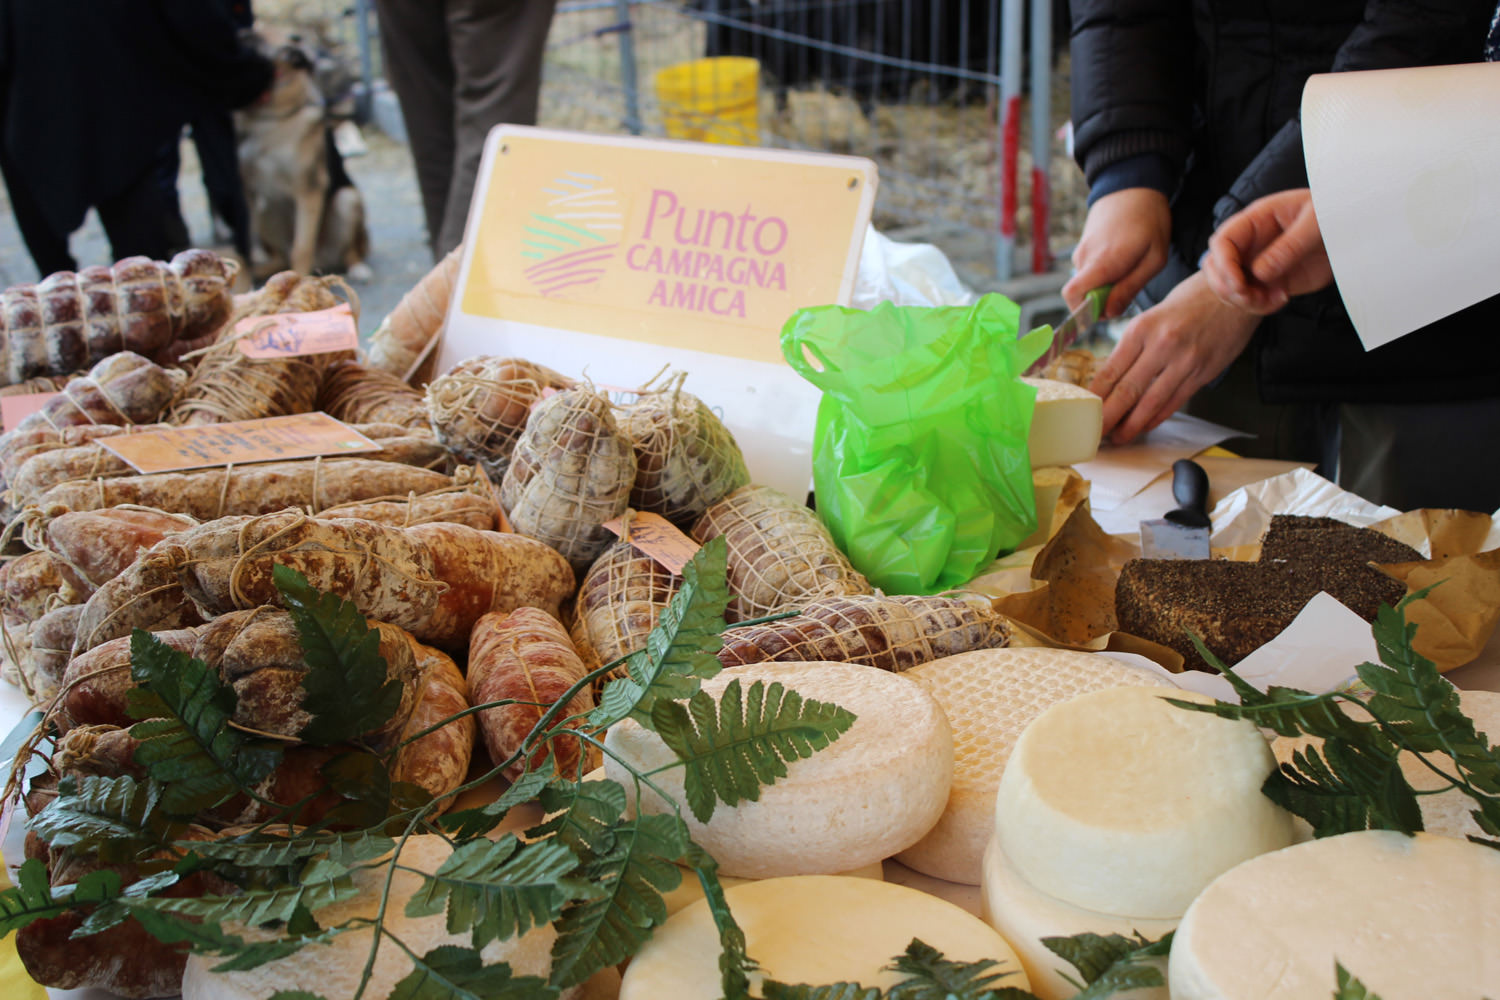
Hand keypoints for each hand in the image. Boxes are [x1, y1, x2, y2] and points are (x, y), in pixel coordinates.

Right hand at [1063, 188, 1171, 318]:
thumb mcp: (1154, 258)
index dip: (1084, 311)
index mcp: (1102, 261)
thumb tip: (1109, 312)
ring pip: (1087, 281)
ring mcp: (1081, 250)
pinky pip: (1088, 269)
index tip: (1106, 312)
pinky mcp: (1083, 245)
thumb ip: (1130, 288)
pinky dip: (1102, 272)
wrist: (1133, 183)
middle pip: (1081, 293)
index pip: (1072, 295)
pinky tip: (1122, 257)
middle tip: (1128, 290)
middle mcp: (1084, 257)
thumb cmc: (1150, 220)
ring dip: (1104, 284)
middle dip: (1100, 300)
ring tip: (1129, 267)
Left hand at [1087, 272, 1259, 443]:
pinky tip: (1145, 426)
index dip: (1095, 397)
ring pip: (1151, 402)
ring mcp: (1184, 361)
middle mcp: (1161, 345)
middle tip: (1095, 433)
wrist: (1236, 293)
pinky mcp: (1203, 373)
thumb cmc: (1192, 300)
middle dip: (1108, 417)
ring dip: (1132, 425)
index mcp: (1142, 329)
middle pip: (1127, 391)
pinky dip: (1157, 417)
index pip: (1110, 371)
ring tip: (1119, 437)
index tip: (1084, 411)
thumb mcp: (1153, 314)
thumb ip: (1135, 345)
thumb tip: (1113, 376)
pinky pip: (1175, 402)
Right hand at [1203, 189, 1332, 313]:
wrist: (1355, 229)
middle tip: (1251, 296)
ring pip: (1229, 287)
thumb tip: (1260, 272)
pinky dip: (1260, 306)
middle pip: (1216, 267)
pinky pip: (1251, 299)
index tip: (1239, 283)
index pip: (1222, 241)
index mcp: (1256, 220)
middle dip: (1227, 287)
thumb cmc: (1335, 212)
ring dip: (1244, 301)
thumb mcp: (1316, 222)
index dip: (1223, 264)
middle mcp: (1251, 243)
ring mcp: (1258, 263)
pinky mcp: (1269, 281)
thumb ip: (1289, 245)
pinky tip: (1282, 298)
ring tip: (1273, 299)